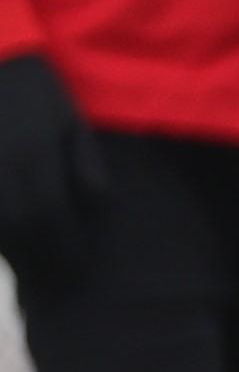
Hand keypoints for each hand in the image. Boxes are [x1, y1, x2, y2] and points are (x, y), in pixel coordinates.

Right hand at [0, 51, 110, 255]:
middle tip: (61, 280)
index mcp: (34, 153)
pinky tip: (9, 245)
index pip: (51, 215)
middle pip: (18, 228)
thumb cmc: (32, 91)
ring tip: (36, 271)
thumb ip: (83, 162)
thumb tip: (96, 203)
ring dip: (14, 253)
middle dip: (41, 259)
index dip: (65, 247)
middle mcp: (0, 166)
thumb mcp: (69, 119)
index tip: (80, 267)